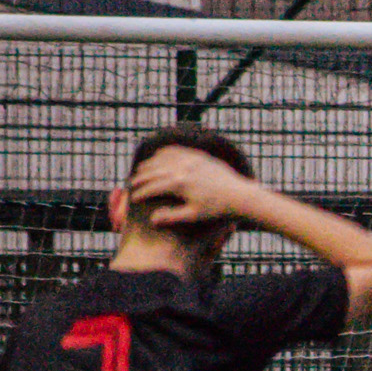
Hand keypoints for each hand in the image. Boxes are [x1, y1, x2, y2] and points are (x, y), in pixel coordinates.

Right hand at [126, 144, 257, 228]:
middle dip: (141, 177)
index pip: (153, 187)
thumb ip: (172, 216)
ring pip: (163, 158)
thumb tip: (152, 220)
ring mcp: (192, 159)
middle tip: (132, 183)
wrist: (240, 195)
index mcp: (179, 184)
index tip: (133, 199)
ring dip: (150, 164)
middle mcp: (183, 168)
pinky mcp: (200, 156)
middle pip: (154, 171)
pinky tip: (159, 156)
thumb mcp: (193, 215)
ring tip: (141, 170)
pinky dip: (165, 152)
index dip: (140, 193)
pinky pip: (177, 150)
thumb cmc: (217, 209)